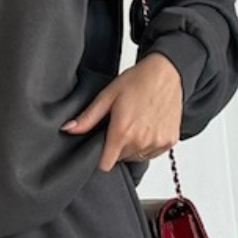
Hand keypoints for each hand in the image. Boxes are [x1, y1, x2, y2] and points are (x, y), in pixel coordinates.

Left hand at [60, 53, 183, 171]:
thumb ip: (88, 117)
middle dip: (117, 147)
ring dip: (133, 146)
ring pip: (137, 157)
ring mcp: (157, 142)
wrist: (167, 72)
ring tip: (135, 124)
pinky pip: (153, 153)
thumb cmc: (138, 80)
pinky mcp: (169, 141)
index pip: (106, 165)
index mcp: (123, 132)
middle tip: (120, 125)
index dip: (101, 158)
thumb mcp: (107, 96)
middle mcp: (141, 141)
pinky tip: (147, 126)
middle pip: (121, 159)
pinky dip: (148, 144)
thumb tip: (68, 129)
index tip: (102, 147)